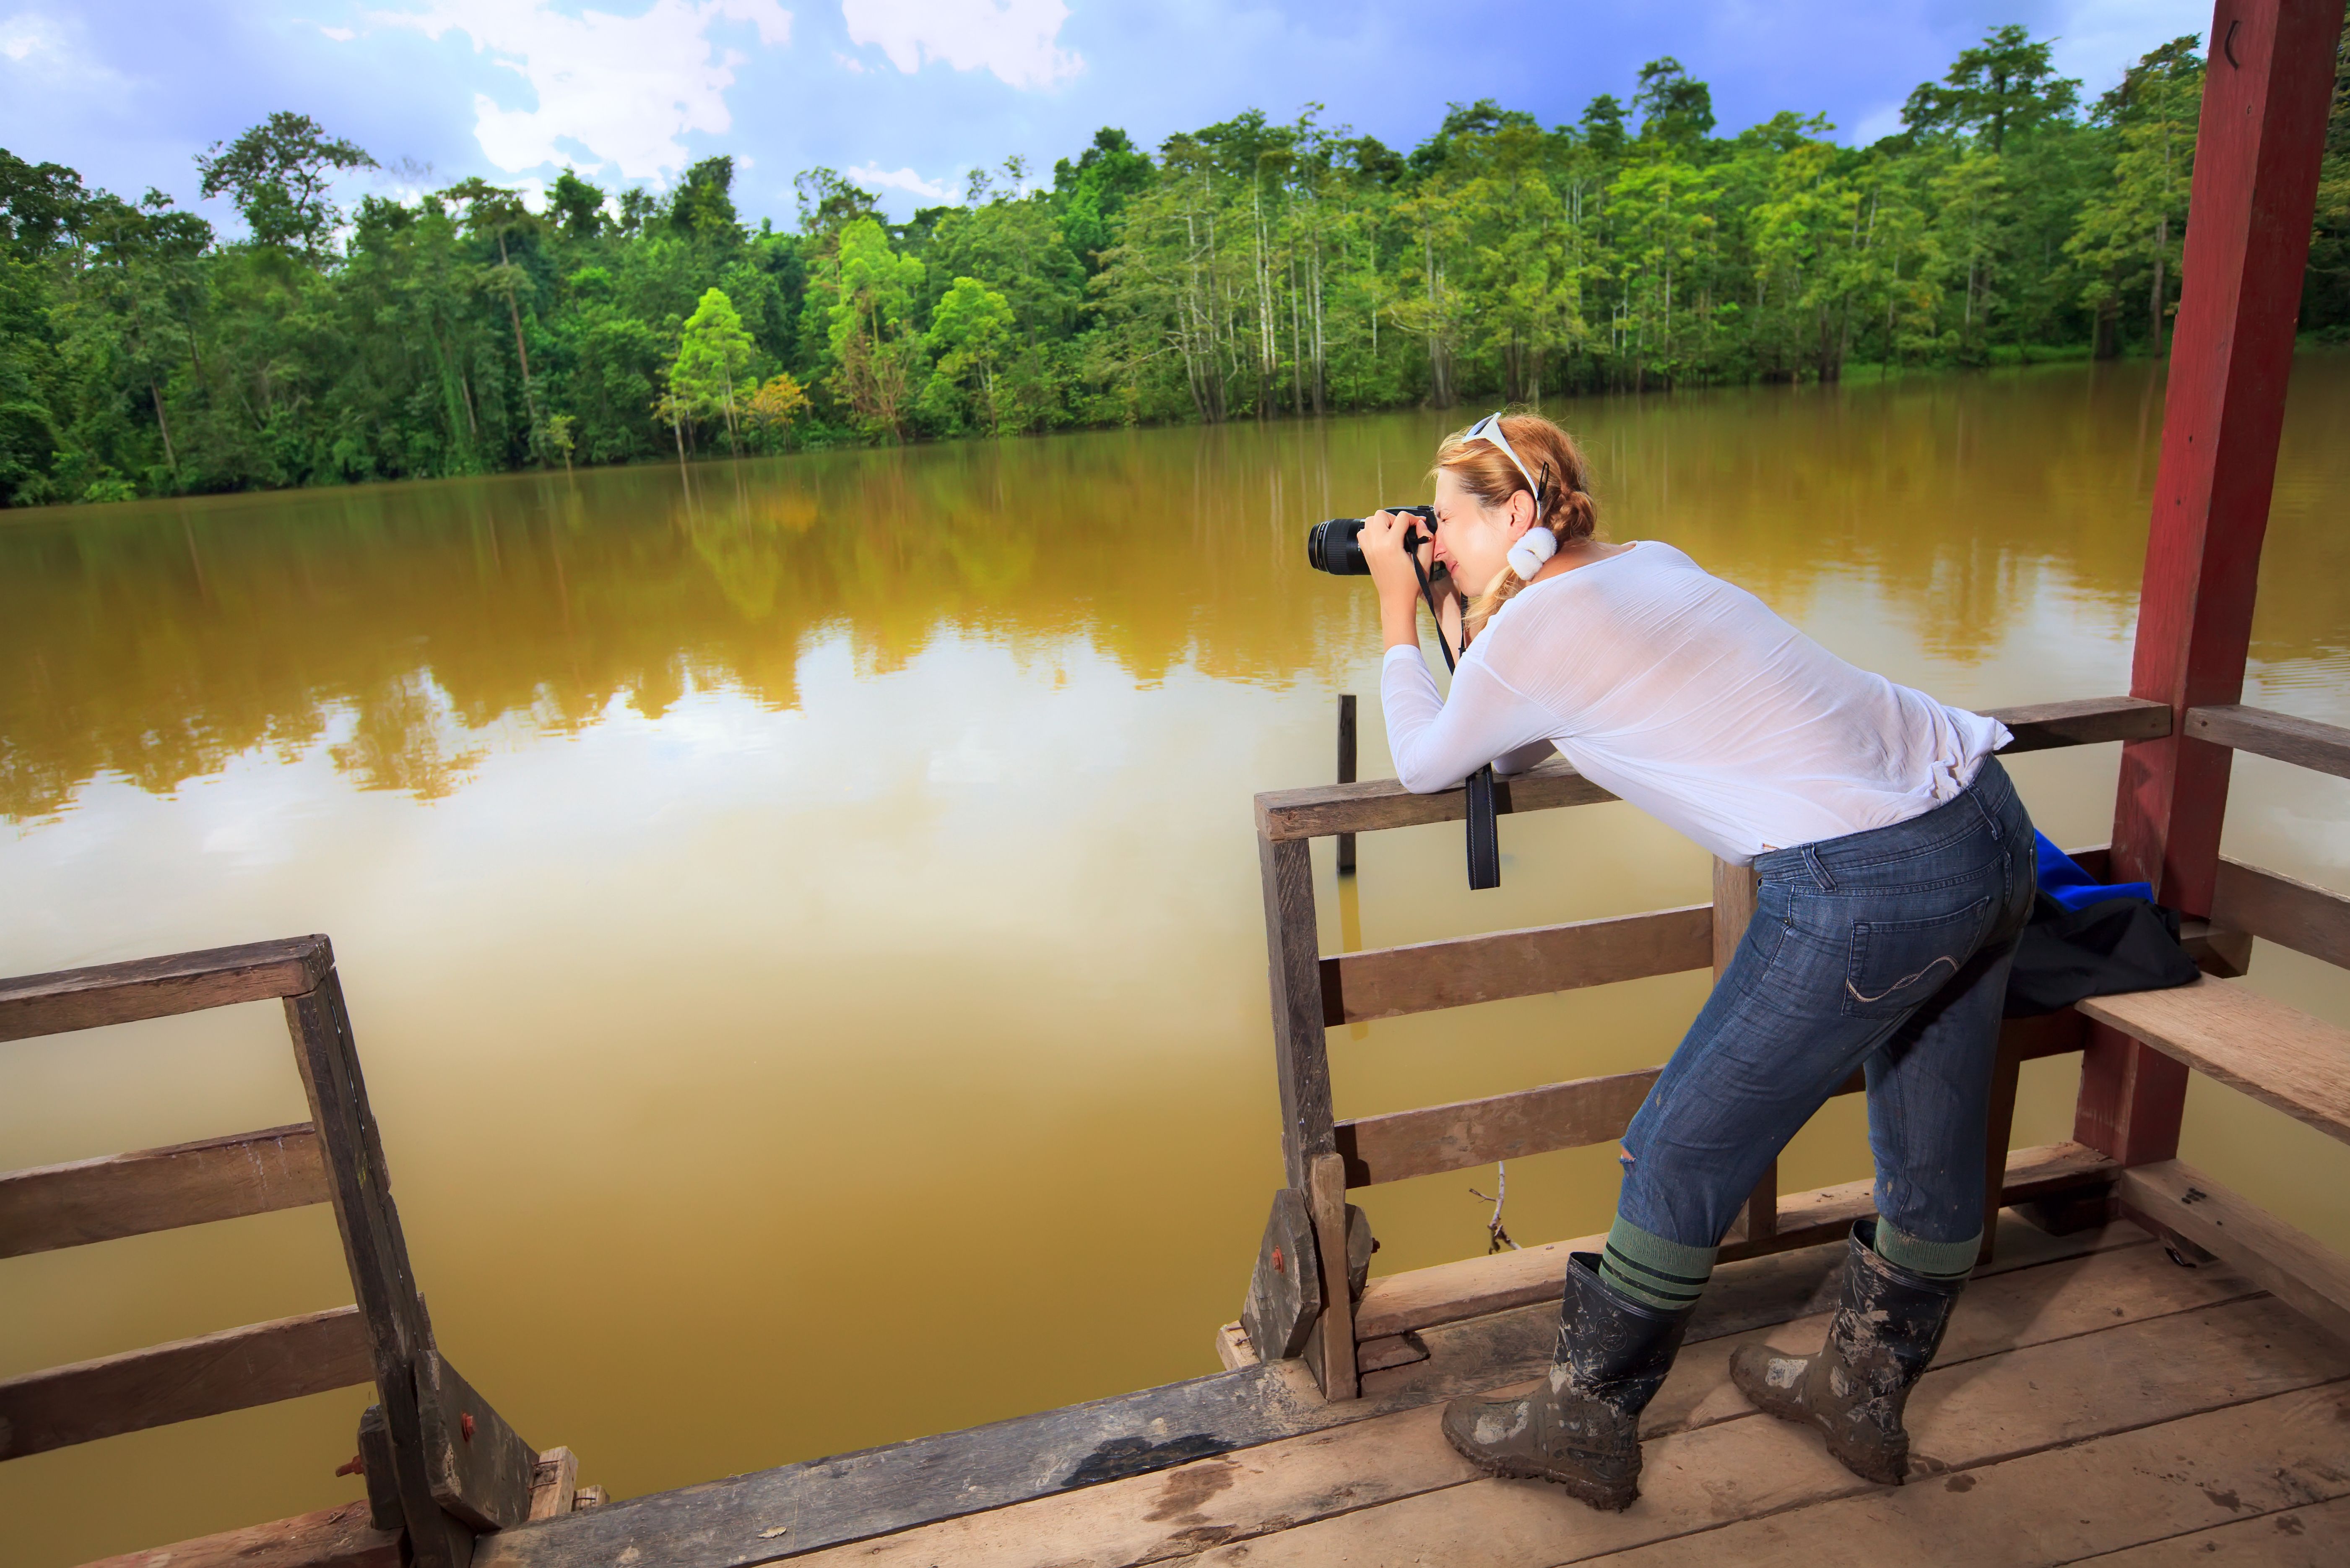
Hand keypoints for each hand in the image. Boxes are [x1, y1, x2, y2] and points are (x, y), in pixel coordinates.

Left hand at [1363, 510, 1430, 651]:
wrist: (1396, 599)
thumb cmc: (1411, 583)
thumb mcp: (1424, 562)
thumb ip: (1426, 540)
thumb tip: (1422, 524)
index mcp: (1391, 545)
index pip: (1401, 518)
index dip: (1414, 519)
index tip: (1419, 525)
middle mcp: (1376, 544)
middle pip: (1381, 515)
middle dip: (1395, 518)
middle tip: (1404, 529)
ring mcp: (1368, 548)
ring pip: (1369, 521)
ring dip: (1381, 522)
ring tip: (1393, 532)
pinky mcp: (1365, 553)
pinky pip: (1362, 533)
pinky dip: (1371, 531)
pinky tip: (1382, 538)